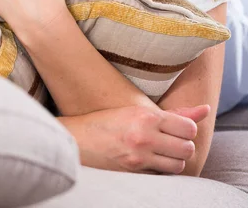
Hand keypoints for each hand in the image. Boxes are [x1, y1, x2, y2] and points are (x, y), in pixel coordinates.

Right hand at [59, 103, 209, 174]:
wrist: (78, 139)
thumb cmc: (108, 121)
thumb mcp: (137, 110)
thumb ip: (173, 113)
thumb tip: (205, 109)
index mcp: (146, 116)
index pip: (188, 128)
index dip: (188, 129)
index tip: (178, 128)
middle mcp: (144, 136)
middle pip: (187, 148)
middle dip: (183, 146)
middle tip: (170, 141)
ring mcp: (139, 157)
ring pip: (177, 165)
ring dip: (174, 160)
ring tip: (161, 152)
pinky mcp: (134, 172)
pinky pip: (162, 175)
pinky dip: (161, 170)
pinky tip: (150, 161)